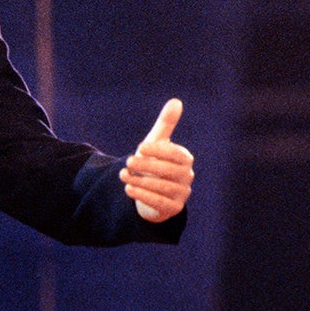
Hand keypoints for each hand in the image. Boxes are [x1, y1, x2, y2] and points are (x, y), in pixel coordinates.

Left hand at [119, 98, 193, 222]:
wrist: (150, 192)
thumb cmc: (154, 163)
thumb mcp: (157, 143)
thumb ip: (166, 124)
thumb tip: (176, 101)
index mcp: (185, 159)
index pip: (176, 154)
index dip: (159, 150)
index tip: (140, 146)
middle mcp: (186, 177)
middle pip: (169, 172)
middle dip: (147, 166)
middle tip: (128, 161)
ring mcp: (182, 194)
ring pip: (163, 188)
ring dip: (141, 181)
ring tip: (123, 175)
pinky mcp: (173, 209)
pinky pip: (159, 203)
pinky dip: (142, 195)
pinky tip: (128, 188)